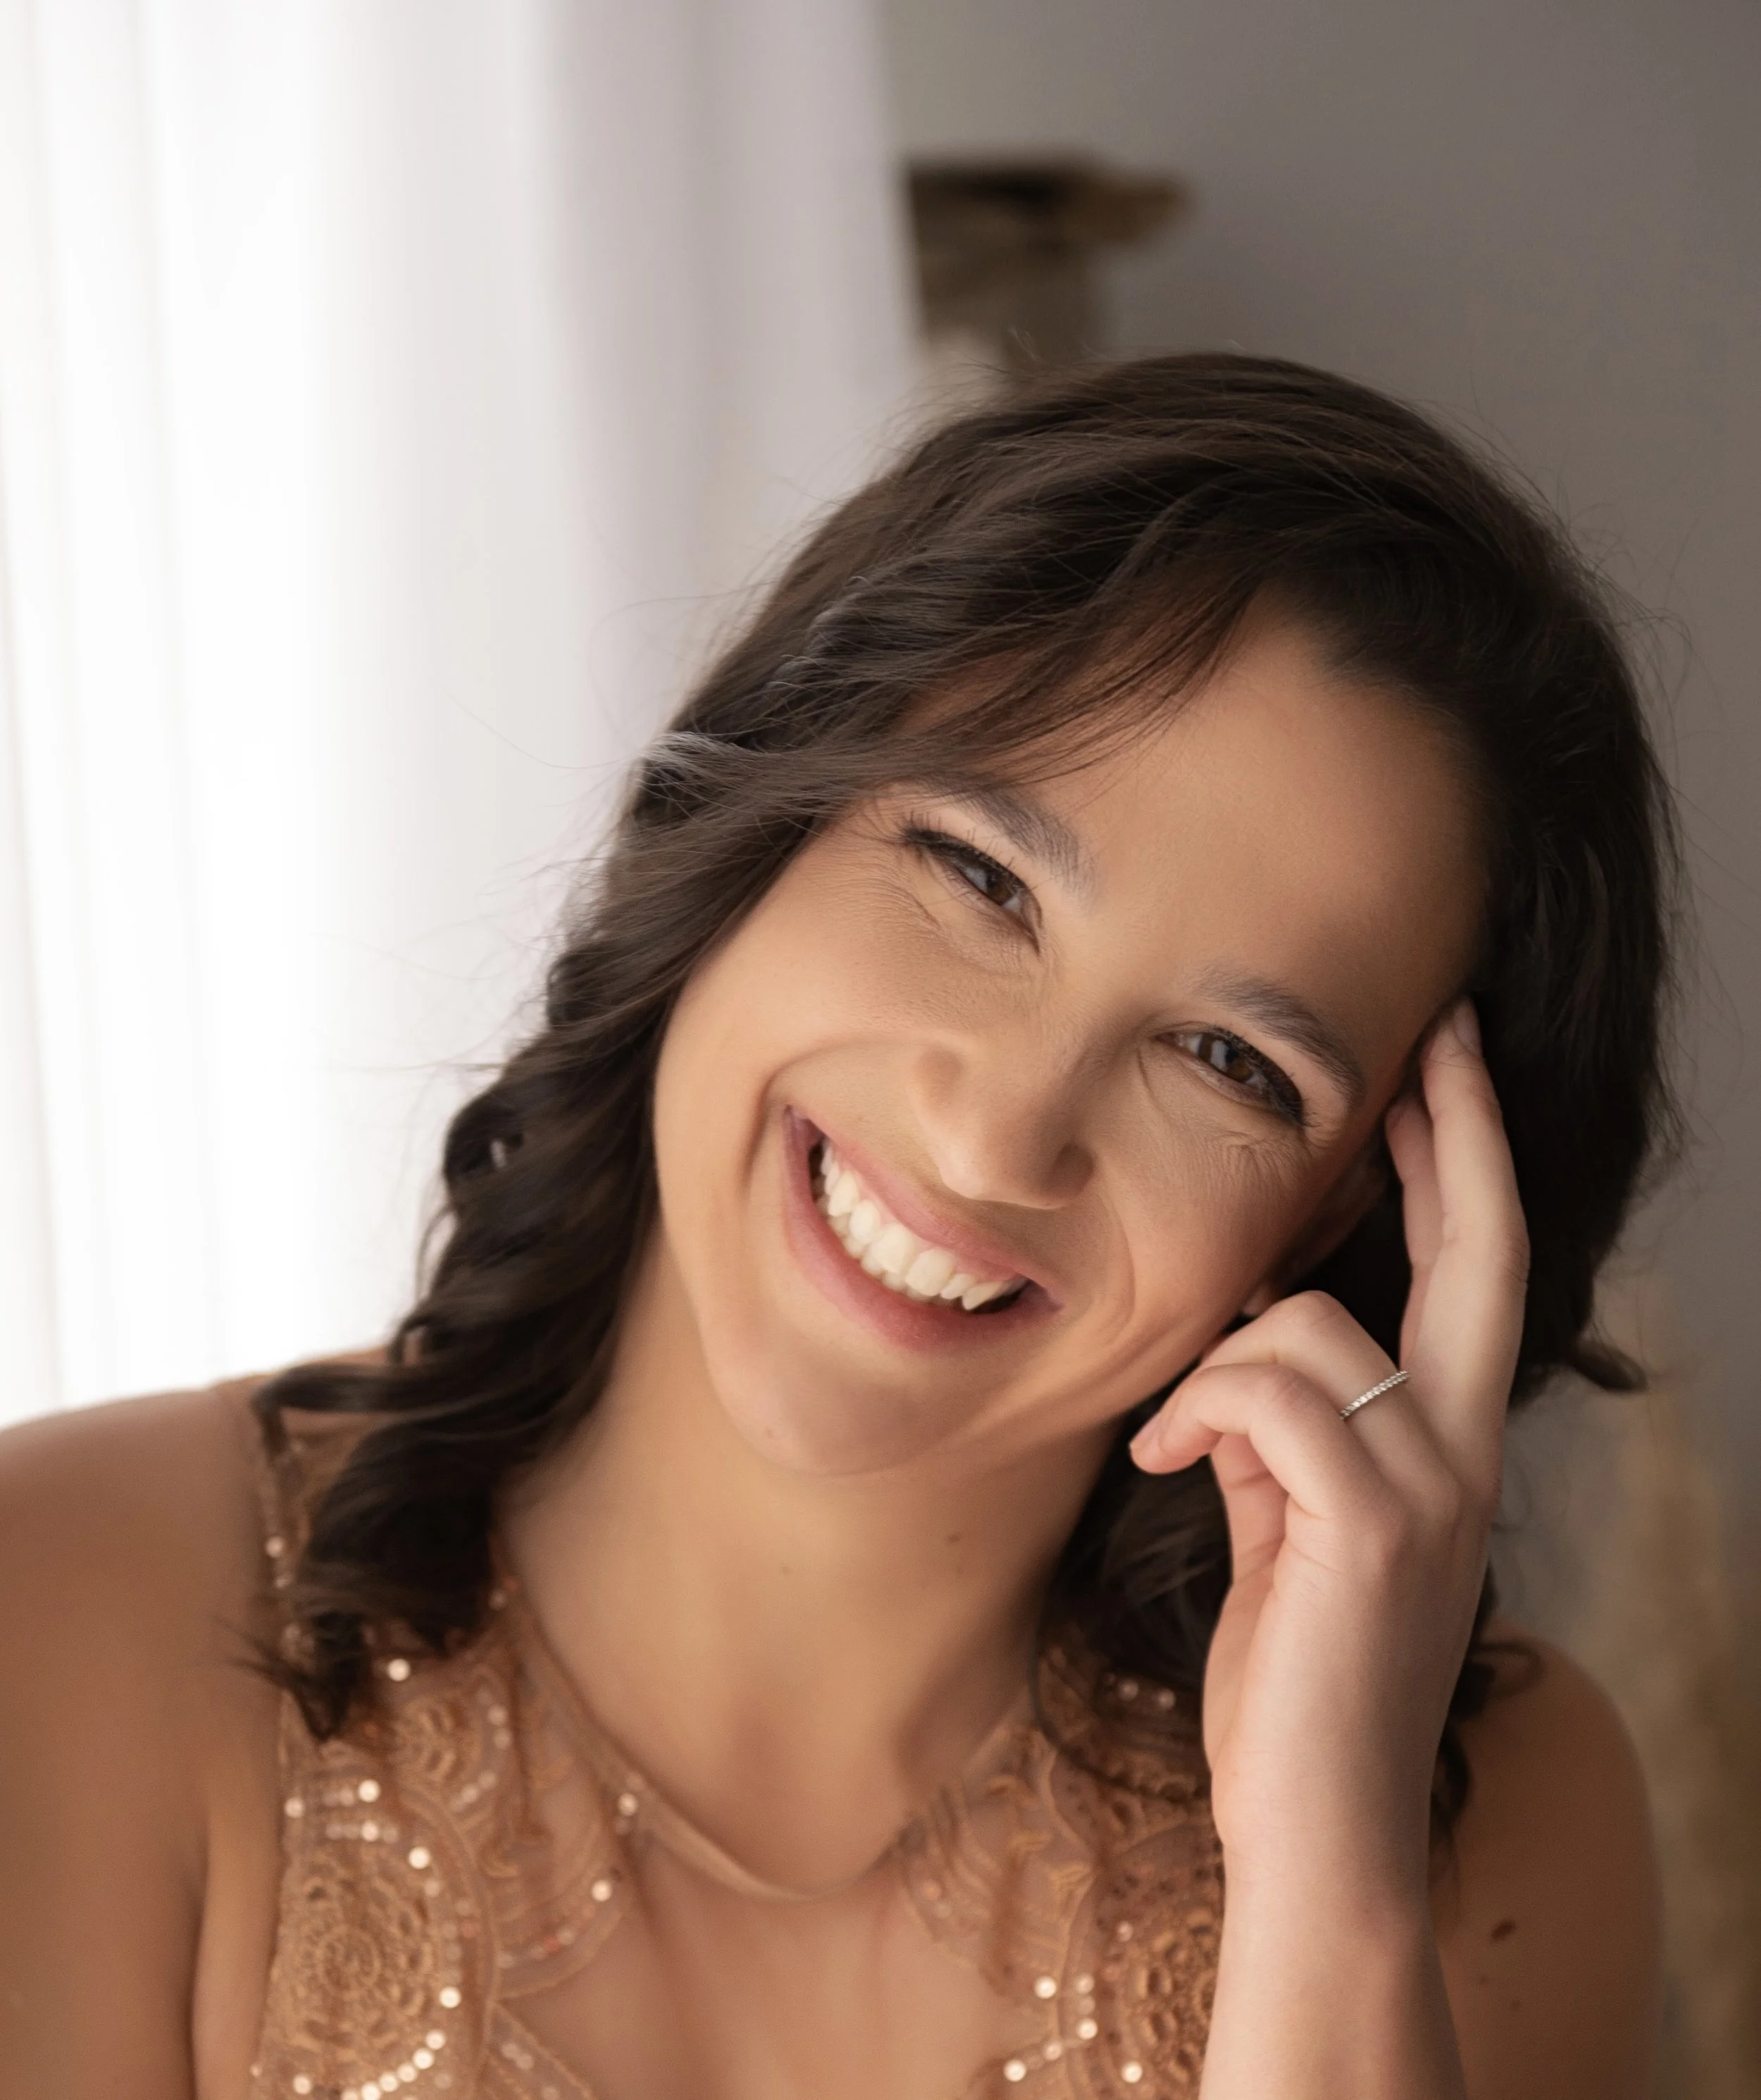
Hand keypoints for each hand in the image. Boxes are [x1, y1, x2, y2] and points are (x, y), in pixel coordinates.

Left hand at [1130, 999, 1525, 1899]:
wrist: (1314, 1823)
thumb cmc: (1292, 1674)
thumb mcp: (1293, 1522)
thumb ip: (1288, 1430)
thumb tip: (1245, 1348)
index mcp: (1447, 1444)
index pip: (1477, 1269)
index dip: (1466, 1158)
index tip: (1445, 1062)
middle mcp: (1464, 1451)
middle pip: (1478, 1247)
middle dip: (1452, 1128)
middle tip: (1430, 1035)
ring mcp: (1432, 1484)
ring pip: (1303, 1324)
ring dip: (1208, 1374)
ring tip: (1174, 1450)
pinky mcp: (1371, 1521)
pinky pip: (1262, 1393)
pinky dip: (1192, 1417)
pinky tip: (1162, 1470)